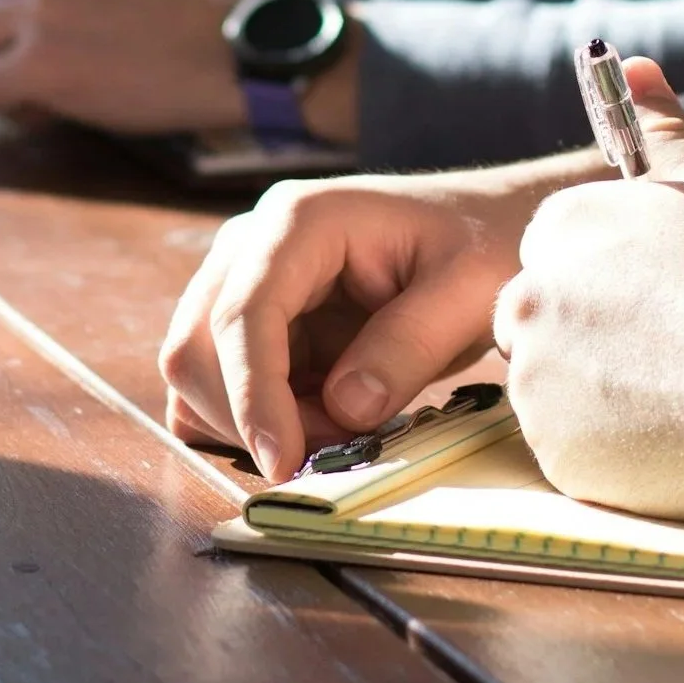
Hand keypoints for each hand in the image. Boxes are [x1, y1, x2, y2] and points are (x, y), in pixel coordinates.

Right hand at [159, 163, 585, 480]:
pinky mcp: (253, 321)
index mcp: (299, 221)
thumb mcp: (468, 291)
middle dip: (249, 416)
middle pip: (195, 346)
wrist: (488, 227)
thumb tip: (344, 409)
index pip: (243, 313)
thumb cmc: (484, 244)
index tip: (282, 461)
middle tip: (335, 449)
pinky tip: (313, 422)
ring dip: (249, 422)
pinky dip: (250, 419)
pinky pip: (217, 384)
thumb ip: (407, 346)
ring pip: (195, 371)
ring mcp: (244, 281)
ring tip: (338, 431)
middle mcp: (252, 244)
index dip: (252, 395)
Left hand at [493, 59, 683, 521]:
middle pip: (546, 321)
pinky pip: (573, 449)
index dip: (620, 282)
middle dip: (597, 337)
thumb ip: (664, 130)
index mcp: (562, 228)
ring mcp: (535, 378)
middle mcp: (529, 297)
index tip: (670, 302)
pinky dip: (614, 449)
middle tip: (678, 353)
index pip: (561, 255)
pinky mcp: (553, 450)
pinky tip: (675, 437)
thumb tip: (632, 67)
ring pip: (556, 388)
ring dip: (604, 394)